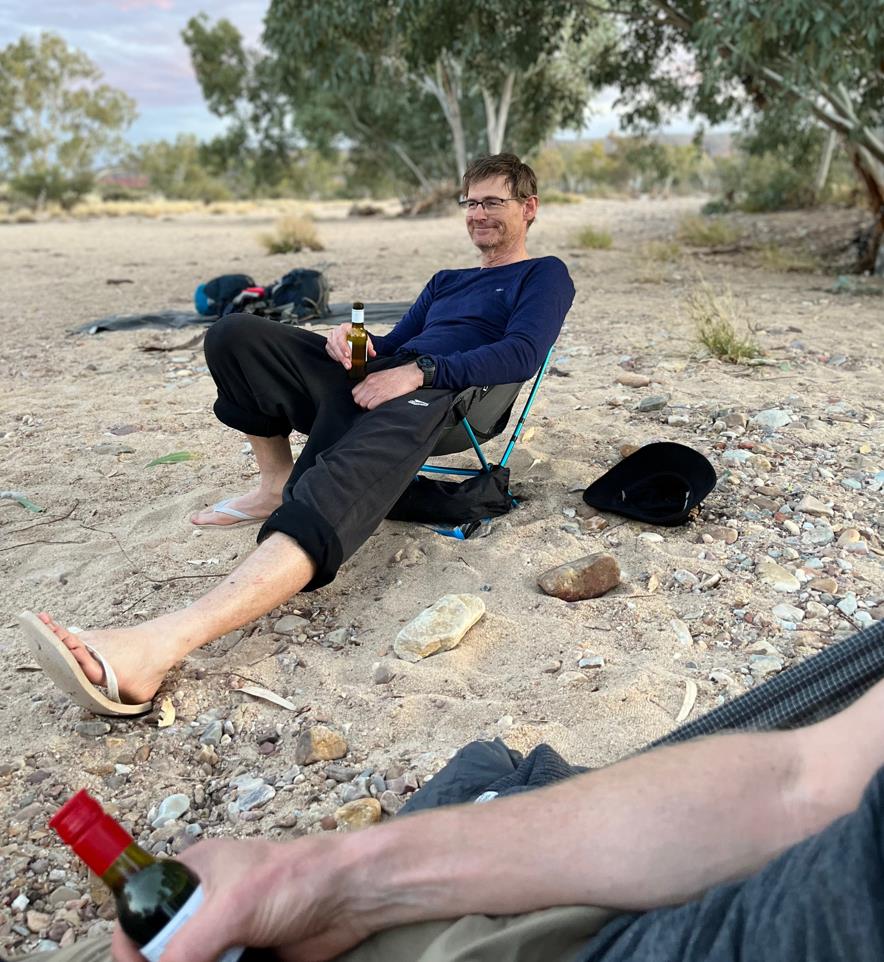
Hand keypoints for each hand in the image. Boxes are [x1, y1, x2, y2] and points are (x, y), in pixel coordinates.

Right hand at [110, 837, 371, 961]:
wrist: (351, 898)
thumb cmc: (297, 880)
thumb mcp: (234, 907)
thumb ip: (190, 946)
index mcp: (194, 872)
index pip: (140, 908)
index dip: (131, 943)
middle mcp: (205, 902)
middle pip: (164, 947)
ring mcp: (226, 932)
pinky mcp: (248, 957)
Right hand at [325, 323, 375, 370]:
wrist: (351, 335)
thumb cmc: (356, 336)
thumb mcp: (364, 338)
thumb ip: (369, 346)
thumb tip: (373, 353)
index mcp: (346, 327)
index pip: (342, 336)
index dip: (344, 347)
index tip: (348, 355)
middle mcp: (337, 332)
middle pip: (337, 344)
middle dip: (343, 357)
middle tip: (349, 365)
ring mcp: (331, 338)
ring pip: (333, 349)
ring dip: (340, 359)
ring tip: (347, 365)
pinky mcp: (329, 345)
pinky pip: (331, 352)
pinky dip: (336, 358)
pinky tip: (342, 361)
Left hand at [351, 364, 422, 409]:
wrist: (409, 375)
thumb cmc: (397, 376)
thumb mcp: (380, 375)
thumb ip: (371, 382)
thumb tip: (366, 391)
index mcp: (369, 378)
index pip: (354, 391)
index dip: (359, 397)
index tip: (364, 399)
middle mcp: (370, 384)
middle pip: (357, 399)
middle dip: (362, 403)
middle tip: (369, 404)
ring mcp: (376, 390)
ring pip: (363, 404)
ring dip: (368, 406)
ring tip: (375, 405)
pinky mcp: (383, 396)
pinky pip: (371, 406)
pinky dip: (374, 408)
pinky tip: (379, 405)